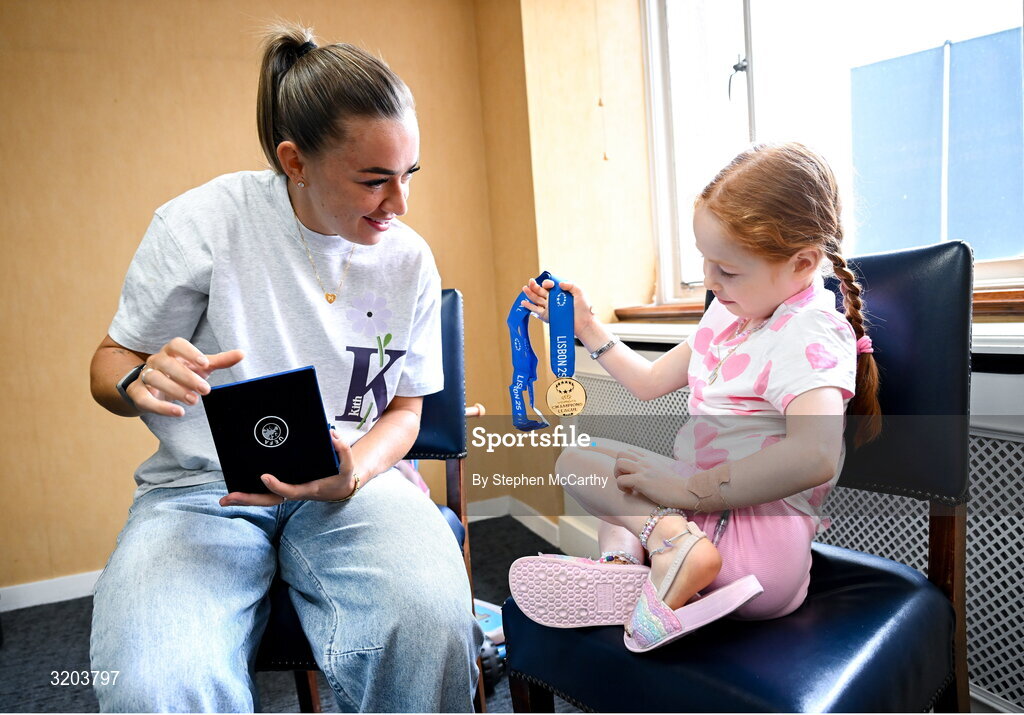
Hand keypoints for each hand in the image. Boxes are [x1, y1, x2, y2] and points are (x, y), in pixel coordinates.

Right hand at [128, 338, 244, 416]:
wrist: (152, 388)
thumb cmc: (180, 373)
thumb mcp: (200, 367)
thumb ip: (220, 361)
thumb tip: (242, 353)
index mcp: (171, 351)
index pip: (176, 344)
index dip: (190, 352)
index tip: (205, 364)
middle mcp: (156, 361)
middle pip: (167, 364)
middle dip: (187, 377)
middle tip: (205, 390)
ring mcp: (145, 376)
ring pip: (155, 379)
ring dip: (175, 390)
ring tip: (193, 401)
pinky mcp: (138, 393)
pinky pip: (145, 398)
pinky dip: (161, 406)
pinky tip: (179, 412)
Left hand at [219, 430, 360, 506]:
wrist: (342, 487)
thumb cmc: (342, 477)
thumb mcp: (348, 467)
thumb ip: (343, 452)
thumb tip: (331, 435)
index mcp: (308, 489)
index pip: (289, 491)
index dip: (277, 485)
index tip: (264, 477)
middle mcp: (294, 491)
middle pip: (268, 500)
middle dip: (248, 500)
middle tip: (227, 498)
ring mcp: (287, 490)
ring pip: (264, 498)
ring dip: (245, 498)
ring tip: (226, 498)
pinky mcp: (284, 486)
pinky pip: (266, 491)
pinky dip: (251, 491)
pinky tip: (237, 486)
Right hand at [520, 278, 595, 333]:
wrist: (584, 323)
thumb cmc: (584, 308)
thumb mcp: (580, 293)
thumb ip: (571, 285)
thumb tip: (559, 283)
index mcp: (560, 292)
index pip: (550, 285)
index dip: (547, 283)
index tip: (550, 285)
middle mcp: (553, 299)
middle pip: (541, 291)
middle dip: (535, 286)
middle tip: (530, 282)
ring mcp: (549, 307)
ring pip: (537, 299)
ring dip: (530, 294)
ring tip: (524, 288)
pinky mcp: (547, 316)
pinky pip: (536, 310)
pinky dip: (529, 307)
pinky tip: (523, 302)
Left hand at [613, 449, 692, 506]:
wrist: (686, 491)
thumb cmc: (676, 487)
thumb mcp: (663, 473)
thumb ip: (652, 470)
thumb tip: (646, 476)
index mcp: (649, 459)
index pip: (629, 452)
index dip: (625, 464)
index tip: (630, 475)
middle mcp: (645, 462)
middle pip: (620, 454)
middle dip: (618, 468)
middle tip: (626, 480)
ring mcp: (643, 470)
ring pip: (619, 464)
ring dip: (618, 476)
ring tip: (627, 487)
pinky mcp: (642, 481)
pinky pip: (621, 480)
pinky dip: (622, 488)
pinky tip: (631, 493)